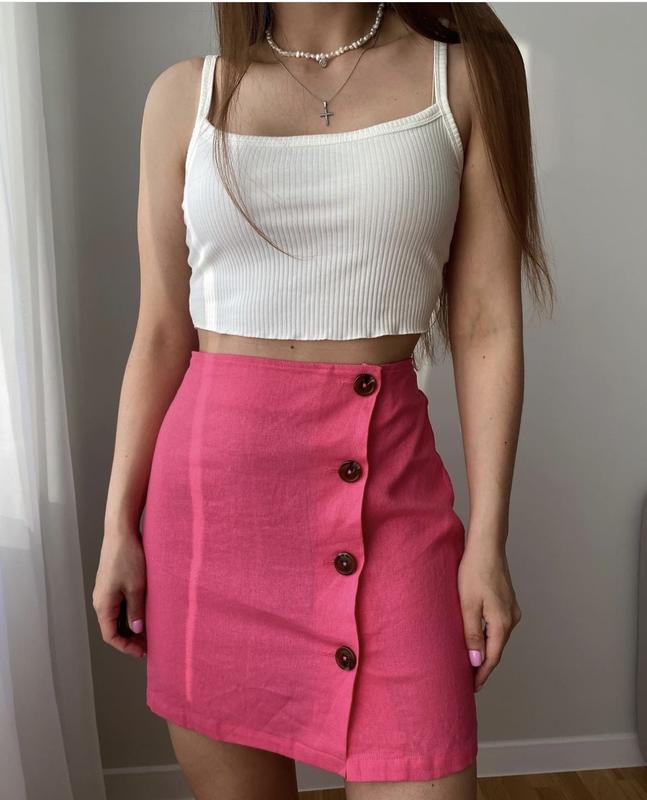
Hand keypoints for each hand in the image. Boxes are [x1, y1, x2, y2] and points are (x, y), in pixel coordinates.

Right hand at [92, 521, 146, 658]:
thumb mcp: (136, 587)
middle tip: (149, 643)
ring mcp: (106, 590)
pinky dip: (130, 611)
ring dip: (131, 624)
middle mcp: (101, 599)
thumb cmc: (128, 558)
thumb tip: (136, 629)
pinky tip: (145, 611)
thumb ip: (136, 610)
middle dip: (130, 638)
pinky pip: (119, 603)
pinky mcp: (112, 582)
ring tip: (150, 629)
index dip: (126, 646)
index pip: (110, 636)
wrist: (121, 532)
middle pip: (113, 627)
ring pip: (117, 615)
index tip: (142, 652)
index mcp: (103, 604)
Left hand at [457, 539, 521, 691]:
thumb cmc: (474, 571)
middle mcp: (511, 619)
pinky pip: (497, 626)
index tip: (471, 688)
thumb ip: (471, 634)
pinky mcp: (507, 601)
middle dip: (483, 665)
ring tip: (470, 662)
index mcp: (502, 623)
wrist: (487, 545)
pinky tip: (476, 637)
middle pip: (496, 649)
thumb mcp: (467, 605)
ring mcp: (511, 609)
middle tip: (467, 680)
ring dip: (485, 650)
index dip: (481, 675)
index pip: (492, 658)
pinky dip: (487, 636)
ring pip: (497, 637)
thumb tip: (476, 662)